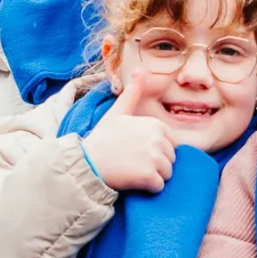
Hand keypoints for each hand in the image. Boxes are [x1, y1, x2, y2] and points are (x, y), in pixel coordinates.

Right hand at [80, 73, 176, 192]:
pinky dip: (148, 188)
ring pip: (167, 174)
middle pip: (170, 160)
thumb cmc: (103, 138)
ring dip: (152, 177)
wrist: (86, 162)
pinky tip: (132, 180)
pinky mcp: (149, 175)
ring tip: (132, 171)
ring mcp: (154, 157)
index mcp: (155, 125)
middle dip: (155, 165)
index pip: (170, 145)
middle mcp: (158, 139)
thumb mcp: (117, 112)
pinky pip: (159, 187)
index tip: (135, 150)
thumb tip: (142, 69)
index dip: (153, 151)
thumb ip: (133, 92)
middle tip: (132, 162)